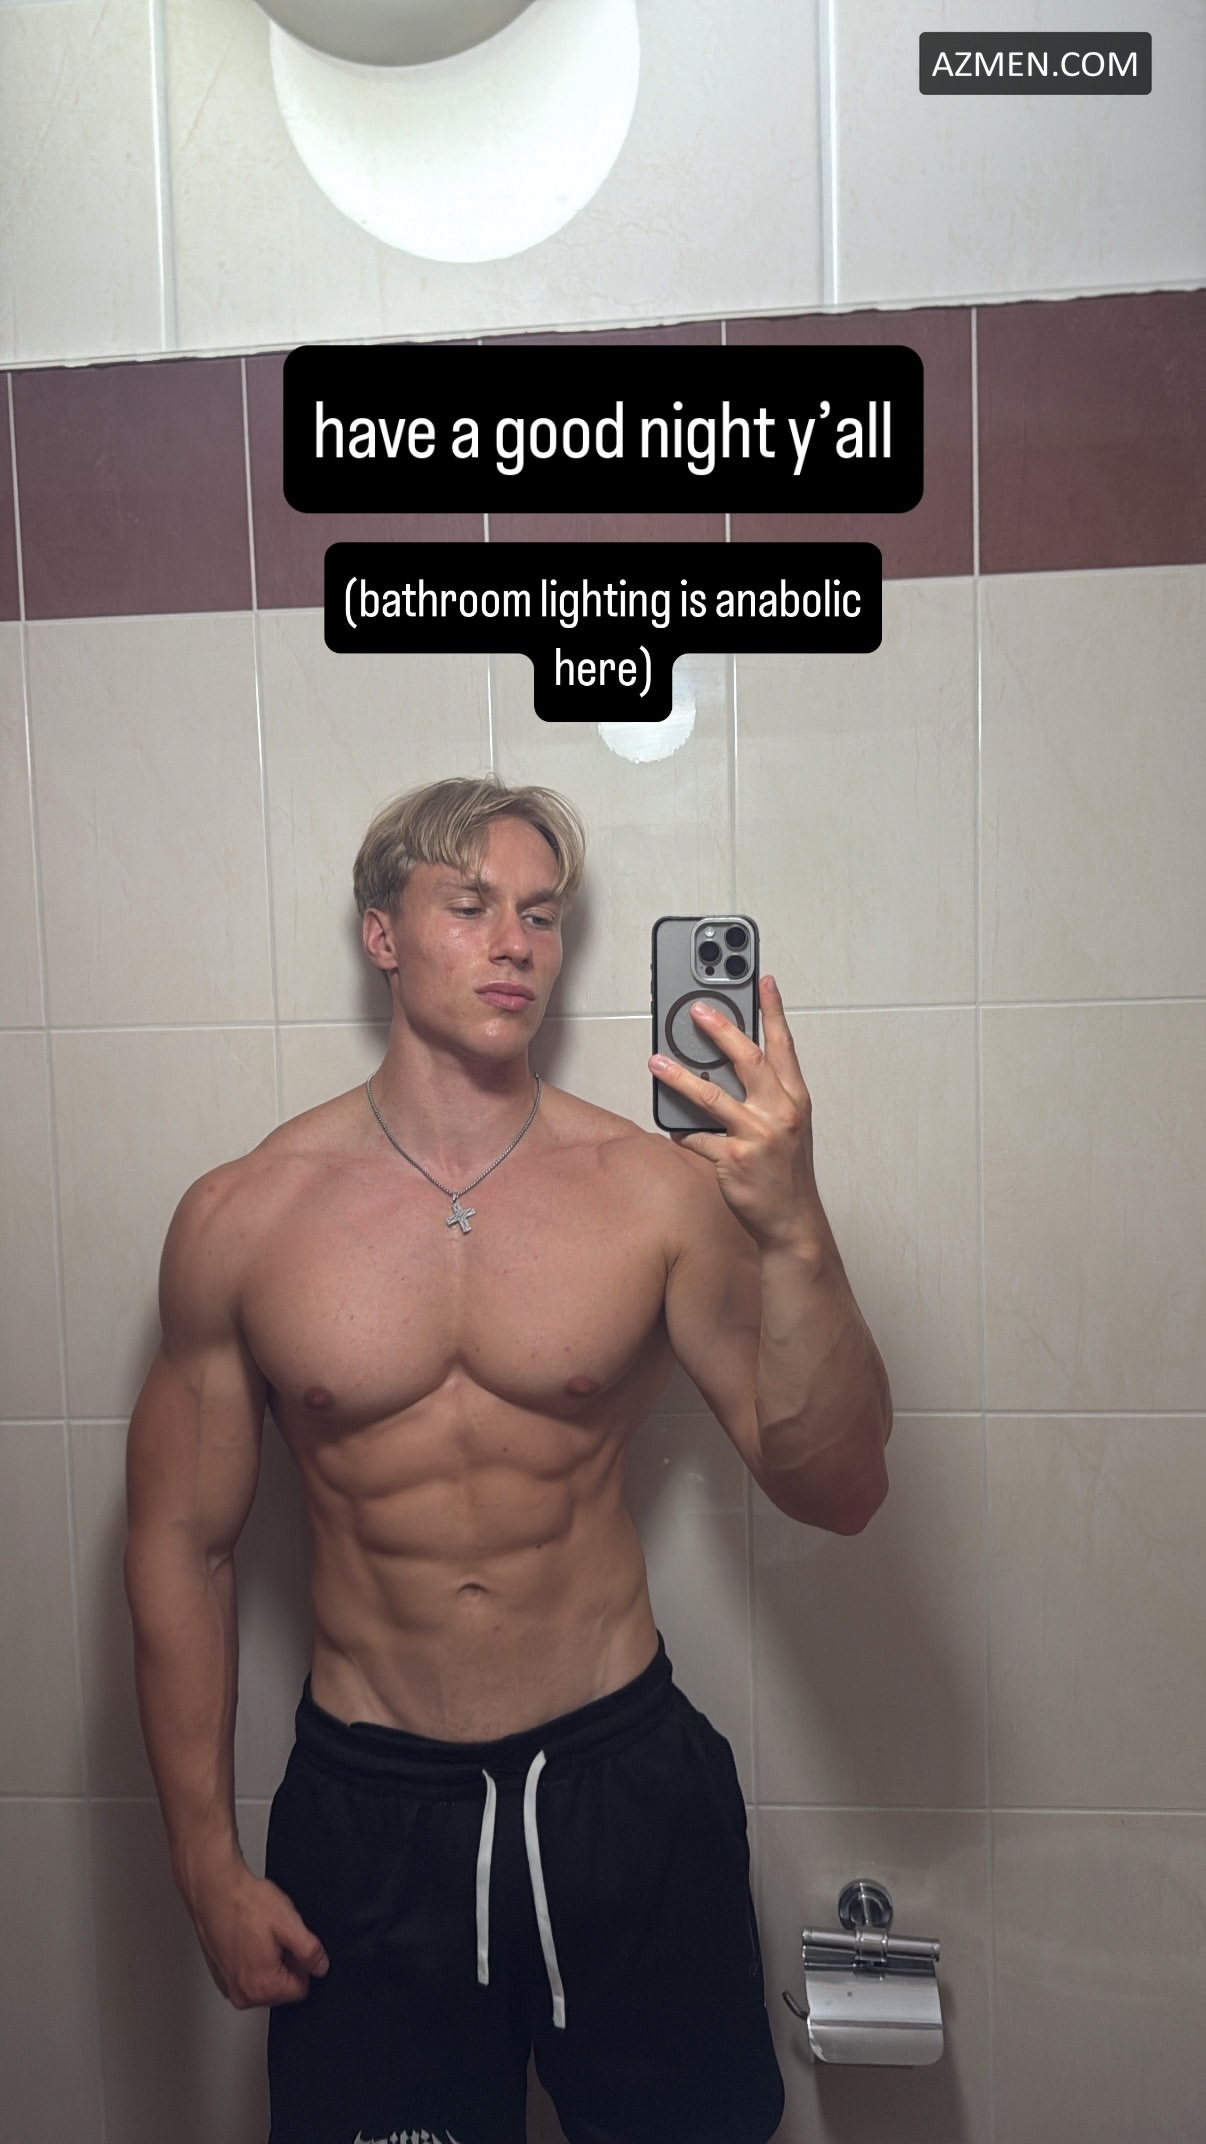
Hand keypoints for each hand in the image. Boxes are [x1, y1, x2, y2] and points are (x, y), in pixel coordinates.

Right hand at [188, 1860, 329, 2009]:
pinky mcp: (220, 1977)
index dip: (302, 1963)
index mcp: (262, 1987)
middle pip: (281, 1989)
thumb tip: (320, 1967)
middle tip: (274, 1936)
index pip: (301, 1989)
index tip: (291, 1944)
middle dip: (284, 1964)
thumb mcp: (289, 1922)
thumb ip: (310, 1951)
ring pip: (264, 1982)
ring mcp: (229, 1987)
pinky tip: (247, 1938)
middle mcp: (242, 1995)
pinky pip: (247, 1976)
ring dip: (268, 1962)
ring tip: (259, 1935)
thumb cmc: (244, 1904)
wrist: (213, 1890)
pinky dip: (251, 1960)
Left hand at [649, 975, 822, 1251]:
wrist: (792, 1220)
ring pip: (712, 1097)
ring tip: (656, 1061)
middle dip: (721, 1030)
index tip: (763, 980)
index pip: (784, 1046)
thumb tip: (727, 1066)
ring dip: (679, 1077)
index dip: (773, 1011)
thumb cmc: (787, 1172)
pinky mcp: (733, 1160)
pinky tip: (672, 1126)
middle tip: (696, 1010)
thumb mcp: (790, 1127)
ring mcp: (757, 1137)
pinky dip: (682, 1131)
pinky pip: (697, 1138)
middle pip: (748, 1060)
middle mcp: (780, 1113)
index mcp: (795, 1100)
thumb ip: (768, 1095)